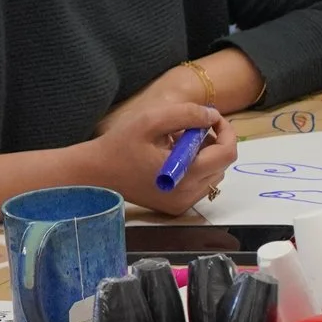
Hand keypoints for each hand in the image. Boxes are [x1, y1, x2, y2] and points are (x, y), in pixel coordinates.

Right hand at [84, 97, 235, 216]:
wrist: (94, 173)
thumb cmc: (119, 145)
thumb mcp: (151, 120)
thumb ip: (186, 114)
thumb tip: (213, 116)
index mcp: (186, 175)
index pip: (226, 154)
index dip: (226, 132)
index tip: (211, 118)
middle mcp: (188, 194)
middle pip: (222, 165)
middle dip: (213, 143)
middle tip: (189, 128)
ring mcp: (182, 203)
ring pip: (213, 175)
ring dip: (204, 155)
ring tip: (176, 142)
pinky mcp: (175, 206)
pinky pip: (199, 185)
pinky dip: (195, 168)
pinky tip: (171, 157)